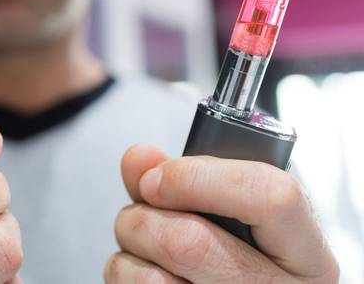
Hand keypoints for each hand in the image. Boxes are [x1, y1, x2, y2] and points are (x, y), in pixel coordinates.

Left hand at [105, 144, 339, 282]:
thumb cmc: (237, 256)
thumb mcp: (233, 212)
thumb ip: (186, 179)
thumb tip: (140, 158)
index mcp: (306, 254)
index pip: (271, 197)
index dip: (196, 178)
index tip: (157, 178)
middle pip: (188, 242)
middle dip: (143, 215)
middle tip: (142, 210)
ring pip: (150, 278)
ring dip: (130, 248)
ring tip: (144, 244)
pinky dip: (125, 273)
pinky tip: (148, 271)